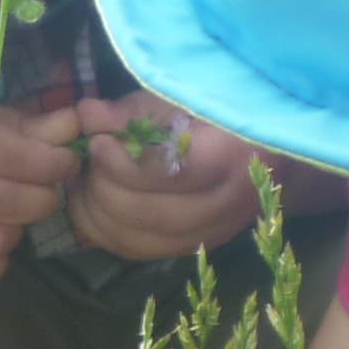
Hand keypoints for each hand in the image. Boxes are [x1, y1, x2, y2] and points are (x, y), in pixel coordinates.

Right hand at [0, 103, 82, 291]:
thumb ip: (16, 121)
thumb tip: (73, 124)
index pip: (24, 160)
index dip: (55, 162)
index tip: (65, 160)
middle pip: (18, 204)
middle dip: (44, 196)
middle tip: (43, 186)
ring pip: (1, 242)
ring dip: (17, 228)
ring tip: (8, 210)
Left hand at [64, 93, 266, 262]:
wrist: (264, 149)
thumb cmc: (216, 112)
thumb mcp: (179, 97)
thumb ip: (134, 110)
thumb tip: (87, 116)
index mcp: (231, 156)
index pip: (171, 175)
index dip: (124, 164)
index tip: (98, 142)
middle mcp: (226, 204)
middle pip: (150, 214)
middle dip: (105, 188)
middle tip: (86, 162)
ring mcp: (210, 233)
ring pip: (138, 239)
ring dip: (97, 213)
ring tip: (83, 180)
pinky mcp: (191, 246)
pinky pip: (136, 250)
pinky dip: (104, 230)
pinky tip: (91, 203)